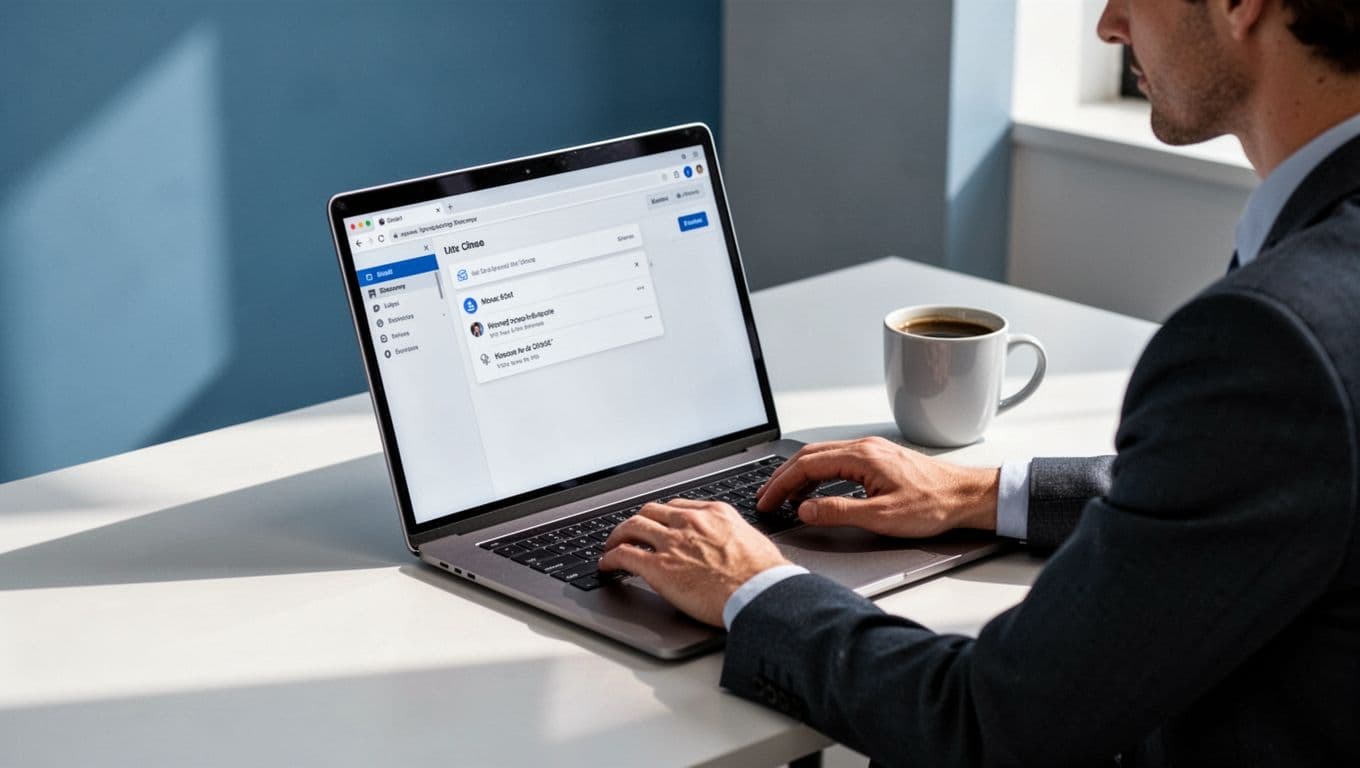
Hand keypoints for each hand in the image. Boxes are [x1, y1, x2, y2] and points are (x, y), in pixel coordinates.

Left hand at [599, 498, 790, 626]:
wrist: (760, 592)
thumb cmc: (764, 575)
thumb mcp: (752, 540)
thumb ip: (733, 537)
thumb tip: (731, 547)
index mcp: (714, 513)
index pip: (677, 506)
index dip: (662, 516)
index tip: (658, 524)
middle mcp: (689, 522)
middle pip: (650, 511)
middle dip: (637, 521)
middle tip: (630, 532)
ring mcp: (672, 543)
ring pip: (632, 526)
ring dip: (618, 535)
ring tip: (611, 545)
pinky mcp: (658, 567)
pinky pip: (624, 555)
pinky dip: (610, 557)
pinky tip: (606, 564)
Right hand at [755, 437, 998, 537]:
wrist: (966, 497)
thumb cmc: (933, 505)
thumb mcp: (882, 516)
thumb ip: (839, 512)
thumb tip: (805, 509)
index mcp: (862, 456)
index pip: (806, 465)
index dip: (781, 484)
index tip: (766, 501)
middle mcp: (864, 447)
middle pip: (809, 456)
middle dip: (782, 477)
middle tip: (766, 498)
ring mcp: (871, 450)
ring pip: (822, 457)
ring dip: (799, 476)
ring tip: (784, 498)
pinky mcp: (878, 459)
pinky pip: (836, 461)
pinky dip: (817, 475)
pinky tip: (816, 492)